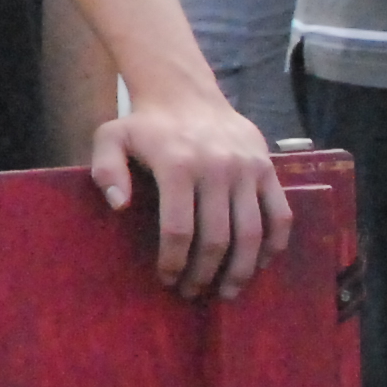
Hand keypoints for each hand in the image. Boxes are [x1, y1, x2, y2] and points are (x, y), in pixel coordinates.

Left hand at [90, 89, 290, 297]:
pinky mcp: (268, 168)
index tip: (167, 280)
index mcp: (178, 164)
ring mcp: (248, 168)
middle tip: (193, 292)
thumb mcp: (111, 138)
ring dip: (242, 269)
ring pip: (252, 232)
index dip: (174, 261)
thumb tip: (117, 205)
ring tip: (227, 292)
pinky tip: (259, 264)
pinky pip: (280, 214)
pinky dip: (273, 244)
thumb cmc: (145, 125)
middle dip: (205, 273)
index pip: (179, 229)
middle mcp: (218, 168)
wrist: (186, 94)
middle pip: (217, 237)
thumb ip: (106, 169)